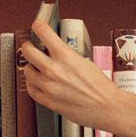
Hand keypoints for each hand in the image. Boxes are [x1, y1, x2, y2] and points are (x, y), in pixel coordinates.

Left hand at [18, 17, 123, 133]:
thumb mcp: (85, 62)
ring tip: (38, 70)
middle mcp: (54, 69)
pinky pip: (31, 89)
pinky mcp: (49, 101)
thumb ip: (66, 56)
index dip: (38, 27)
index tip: (37, 28)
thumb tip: (54, 51)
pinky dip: (33, 85)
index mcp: (65, 56)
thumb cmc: (101, 88)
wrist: (109, 108)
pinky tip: (39, 84)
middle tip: (32, 50)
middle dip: (30, 48)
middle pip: (27, 50)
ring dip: (32, 68)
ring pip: (27, 70)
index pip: (41, 31)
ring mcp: (49, 86)